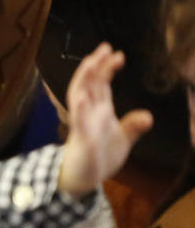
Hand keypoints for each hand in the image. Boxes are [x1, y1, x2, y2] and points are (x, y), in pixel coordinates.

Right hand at [57, 44, 151, 196]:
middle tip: (105, 47)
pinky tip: (81, 98)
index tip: (117, 53)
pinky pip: (77, 122)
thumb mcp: (122, 140)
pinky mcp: (80, 138)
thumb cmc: (99, 158)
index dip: (107, 67)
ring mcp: (83, 123)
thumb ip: (133, 127)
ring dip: (84, 79)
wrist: (83, 180)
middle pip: (89, 83)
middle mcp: (89, 112)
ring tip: (90, 63)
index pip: (101, 84)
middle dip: (95, 65)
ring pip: (79, 96)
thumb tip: (149, 116)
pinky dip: (78, 109)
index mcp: (99, 111)